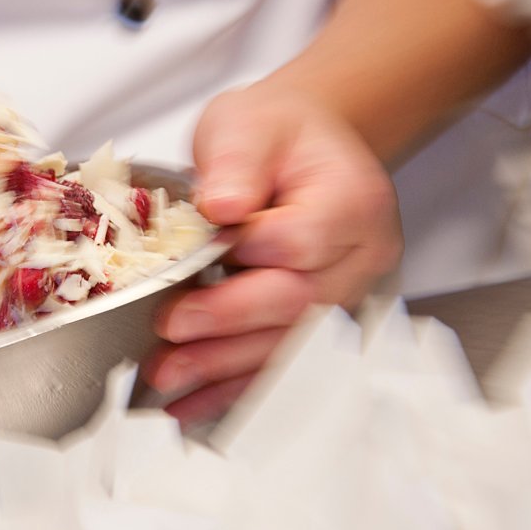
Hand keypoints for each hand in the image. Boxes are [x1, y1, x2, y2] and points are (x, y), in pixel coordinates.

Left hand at [144, 85, 402, 424]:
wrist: (297, 150)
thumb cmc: (274, 137)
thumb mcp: (247, 125)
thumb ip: (235, 162)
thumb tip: (221, 208)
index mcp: (353, 200)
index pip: (305, 241)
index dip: (252, 254)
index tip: (202, 257)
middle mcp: (362, 257)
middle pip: (299, 302)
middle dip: (228, 322)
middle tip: (170, 330)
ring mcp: (345, 297)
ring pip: (289, 344)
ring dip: (225, 368)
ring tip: (168, 376)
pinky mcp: (318, 326)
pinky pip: (278, 364)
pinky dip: (233, 388)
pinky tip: (192, 404)